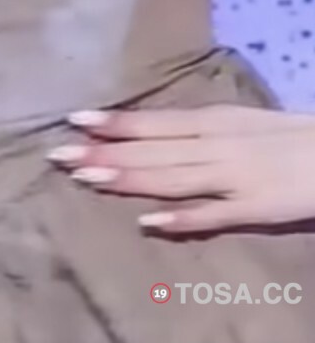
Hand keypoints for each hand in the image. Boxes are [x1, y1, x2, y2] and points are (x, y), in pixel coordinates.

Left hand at [47, 104, 314, 233]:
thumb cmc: (284, 138)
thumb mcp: (237, 124)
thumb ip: (197, 132)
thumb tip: (151, 136)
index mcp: (213, 121)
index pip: (154, 122)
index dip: (114, 122)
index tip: (73, 120)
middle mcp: (216, 144)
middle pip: (153, 150)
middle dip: (104, 152)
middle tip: (58, 154)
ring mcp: (234, 176)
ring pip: (172, 177)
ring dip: (128, 178)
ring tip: (86, 178)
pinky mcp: (255, 207)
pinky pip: (213, 215)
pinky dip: (182, 218)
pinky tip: (149, 223)